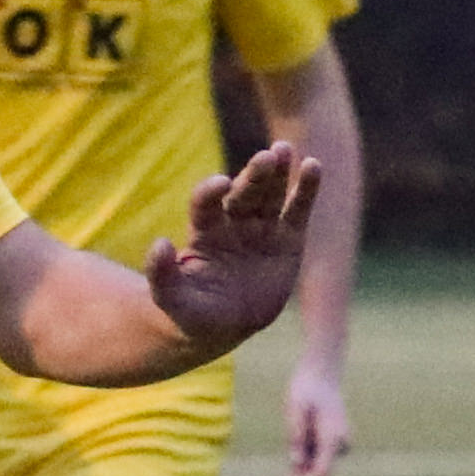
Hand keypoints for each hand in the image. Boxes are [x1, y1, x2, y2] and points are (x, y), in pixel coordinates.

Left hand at [140, 144, 315, 351]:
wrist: (227, 326)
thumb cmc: (195, 313)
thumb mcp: (174, 301)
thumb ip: (163, 276)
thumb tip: (160, 244)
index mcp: (205, 231)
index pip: (206, 203)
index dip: (211, 192)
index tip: (221, 184)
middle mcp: (233, 222)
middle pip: (243, 192)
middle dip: (254, 175)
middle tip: (265, 157)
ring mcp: (262, 228)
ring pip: (270, 194)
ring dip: (279, 171)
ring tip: (284, 149)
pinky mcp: (288, 239)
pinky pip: (298, 210)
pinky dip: (306, 188)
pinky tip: (313, 166)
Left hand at [280, 367, 353, 475]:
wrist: (321, 376)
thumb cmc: (306, 389)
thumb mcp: (295, 408)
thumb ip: (296, 434)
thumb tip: (295, 462)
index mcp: (332, 437)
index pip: (321, 473)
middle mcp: (340, 445)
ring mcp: (339, 445)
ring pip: (320, 470)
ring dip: (301, 471)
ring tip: (284, 455)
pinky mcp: (333, 443)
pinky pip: (319, 462)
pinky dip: (304, 464)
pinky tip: (291, 454)